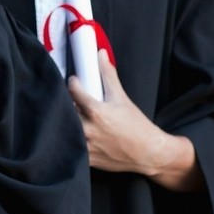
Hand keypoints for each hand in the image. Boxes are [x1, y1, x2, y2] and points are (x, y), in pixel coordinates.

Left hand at [68, 52, 201, 190]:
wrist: (149, 153)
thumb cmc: (137, 126)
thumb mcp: (121, 97)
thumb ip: (108, 74)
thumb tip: (101, 54)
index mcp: (96, 111)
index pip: (72, 91)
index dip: (72, 83)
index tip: (75, 82)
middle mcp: (88, 129)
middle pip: (64, 110)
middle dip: (66, 102)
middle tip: (72, 99)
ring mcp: (86, 145)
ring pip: (65, 128)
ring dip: (67, 120)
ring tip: (74, 114)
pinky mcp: (87, 158)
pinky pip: (71, 146)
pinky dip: (71, 137)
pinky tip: (77, 131)